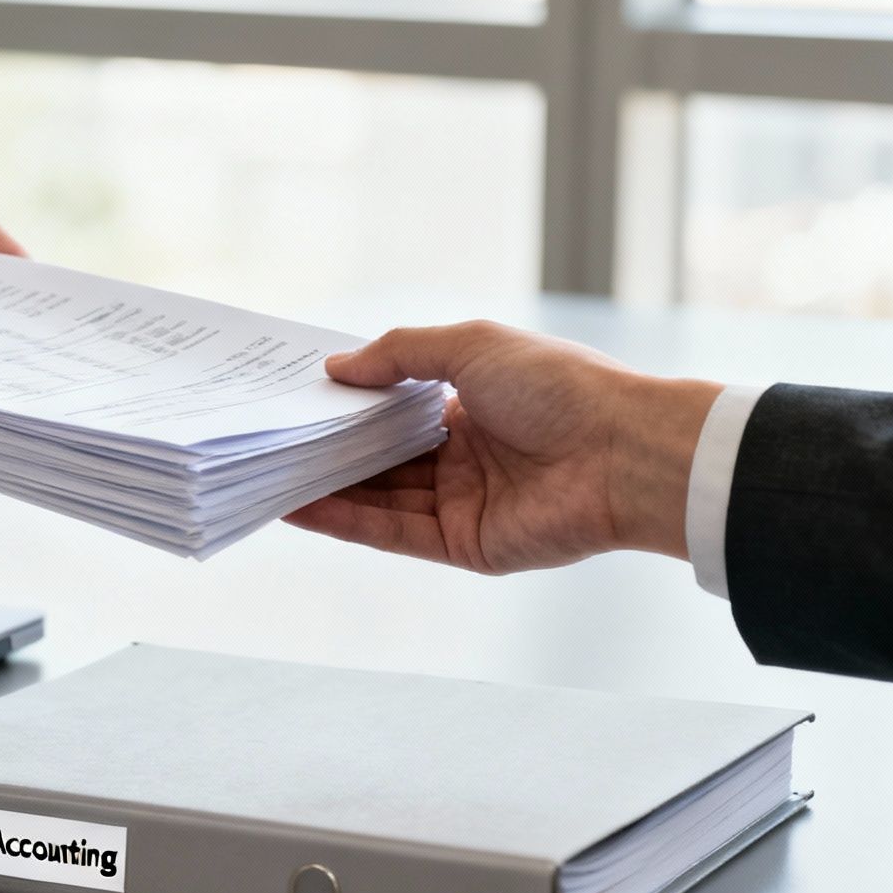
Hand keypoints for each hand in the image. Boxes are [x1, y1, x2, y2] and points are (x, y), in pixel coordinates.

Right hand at [283, 321, 721, 572]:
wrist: (625, 453)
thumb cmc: (561, 388)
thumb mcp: (471, 347)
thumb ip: (399, 354)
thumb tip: (336, 368)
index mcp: (470, 406)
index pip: (393, 409)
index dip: (348, 404)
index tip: (296, 397)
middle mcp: (462, 456)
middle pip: (378, 457)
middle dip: (326, 448)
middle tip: (268, 439)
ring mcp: (460, 503)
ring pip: (377, 496)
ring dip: (323, 486)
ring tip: (267, 474)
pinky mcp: (461, 545)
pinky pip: (391, 533)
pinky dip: (344, 522)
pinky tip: (298, 508)